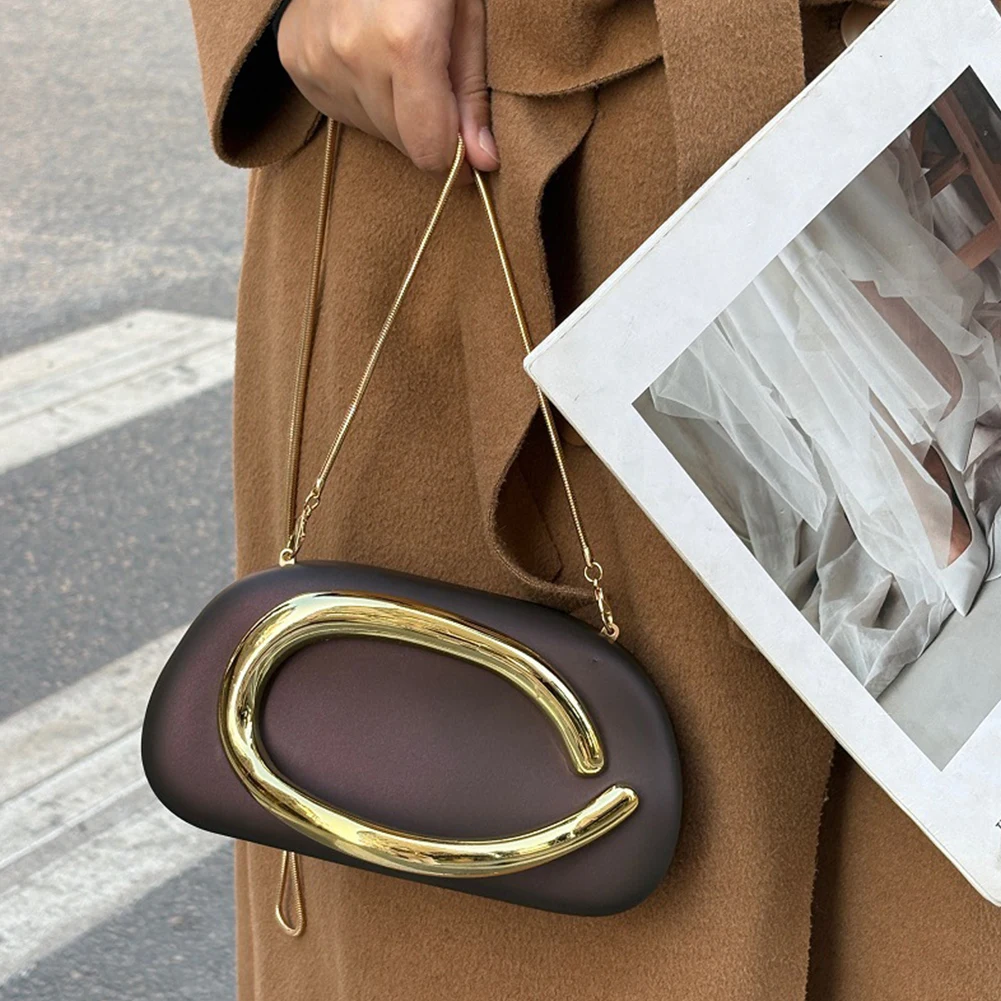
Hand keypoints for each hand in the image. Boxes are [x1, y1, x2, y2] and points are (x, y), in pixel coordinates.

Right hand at [277, 0, 497, 174]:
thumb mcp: (466, 17)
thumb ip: (471, 95)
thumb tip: (482, 162)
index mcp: (405, 43)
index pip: (428, 149)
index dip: (452, 153)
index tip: (464, 141)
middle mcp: (353, 54)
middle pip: (401, 142)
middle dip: (423, 123)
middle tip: (429, 76)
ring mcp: (316, 57)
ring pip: (371, 129)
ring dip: (391, 109)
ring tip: (394, 57)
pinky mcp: (294, 59)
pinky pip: (339, 110)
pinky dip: (360, 95)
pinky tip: (366, 55)